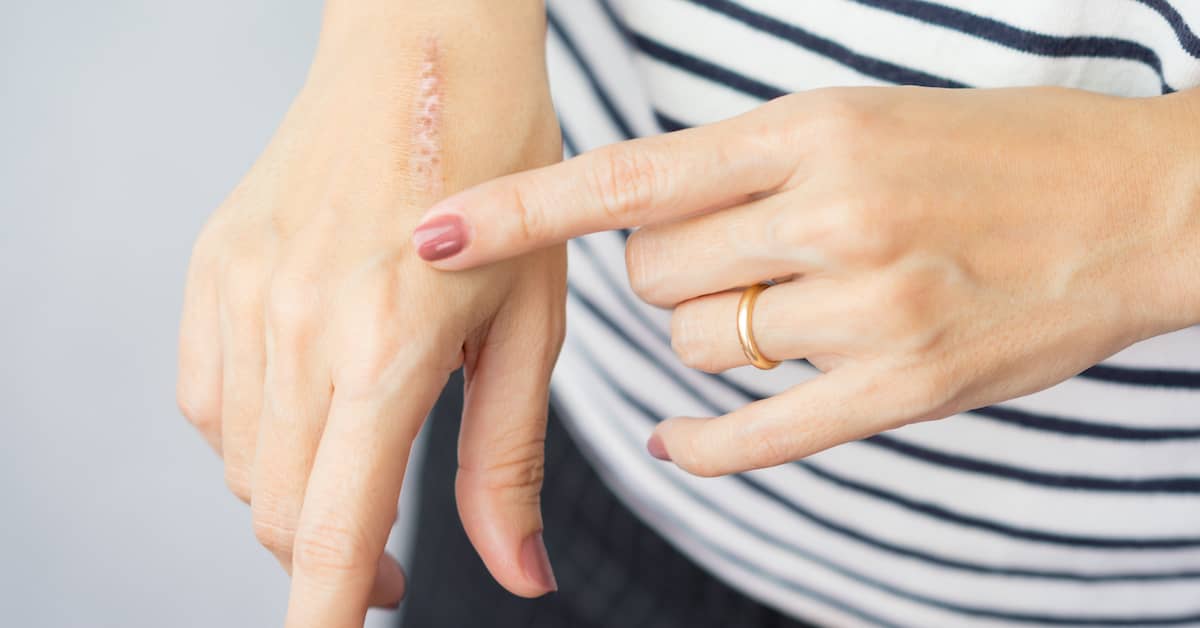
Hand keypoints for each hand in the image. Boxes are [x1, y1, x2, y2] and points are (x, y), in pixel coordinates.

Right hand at [177, 6, 563, 625]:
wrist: (428, 50)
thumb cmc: (506, 174)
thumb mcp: (530, 323)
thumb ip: (508, 462)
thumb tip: (519, 577)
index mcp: (386, 347)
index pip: (330, 528)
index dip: (320, 617)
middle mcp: (297, 327)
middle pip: (279, 513)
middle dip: (328, 563)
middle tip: (391, 560)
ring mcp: (243, 293)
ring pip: (241, 464)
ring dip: (296, 499)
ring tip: (361, 461)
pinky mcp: (215, 267)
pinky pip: (208, 398)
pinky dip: (254, 435)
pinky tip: (308, 406)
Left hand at [412, 85, 1199, 476]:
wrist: (1145, 205)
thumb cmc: (994, 152)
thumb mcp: (862, 117)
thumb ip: (747, 167)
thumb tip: (636, 223)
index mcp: (811, 128)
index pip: (627, 175)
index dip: (517, 208)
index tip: (431, 233)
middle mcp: (831, 212)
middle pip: (651, 278)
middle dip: (662, 278)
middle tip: (727, 262)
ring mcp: (870, 306)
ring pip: (698, 348)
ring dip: (709, 338)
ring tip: (789, 310)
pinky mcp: (905, 388)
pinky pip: (759, 430)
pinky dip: (706, 442)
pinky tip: (685, 440)